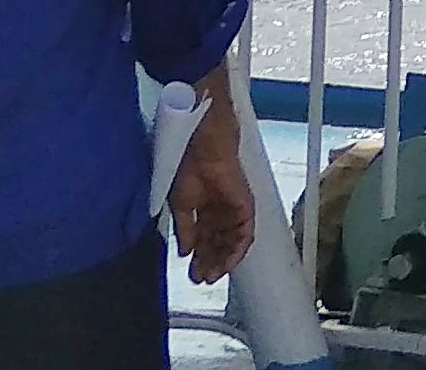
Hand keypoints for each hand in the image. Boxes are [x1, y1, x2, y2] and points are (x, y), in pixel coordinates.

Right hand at [168, 100, 256, 284]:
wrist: (204, 146)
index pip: (204, 241)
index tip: (192, 274)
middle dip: (210, 263)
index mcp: (203, 210)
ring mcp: (233, 210)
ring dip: (223, 261)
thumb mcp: (180, 204)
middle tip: (201, 280)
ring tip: (213, 275)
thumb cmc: (189, 166)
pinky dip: (238, 250)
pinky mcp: (245, 206)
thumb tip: (185, 252)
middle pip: (218, 245)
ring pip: (231, 242)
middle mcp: (220, 212)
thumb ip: (185, 230)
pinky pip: (245, 233)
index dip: (198, 259)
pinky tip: (229, 263)